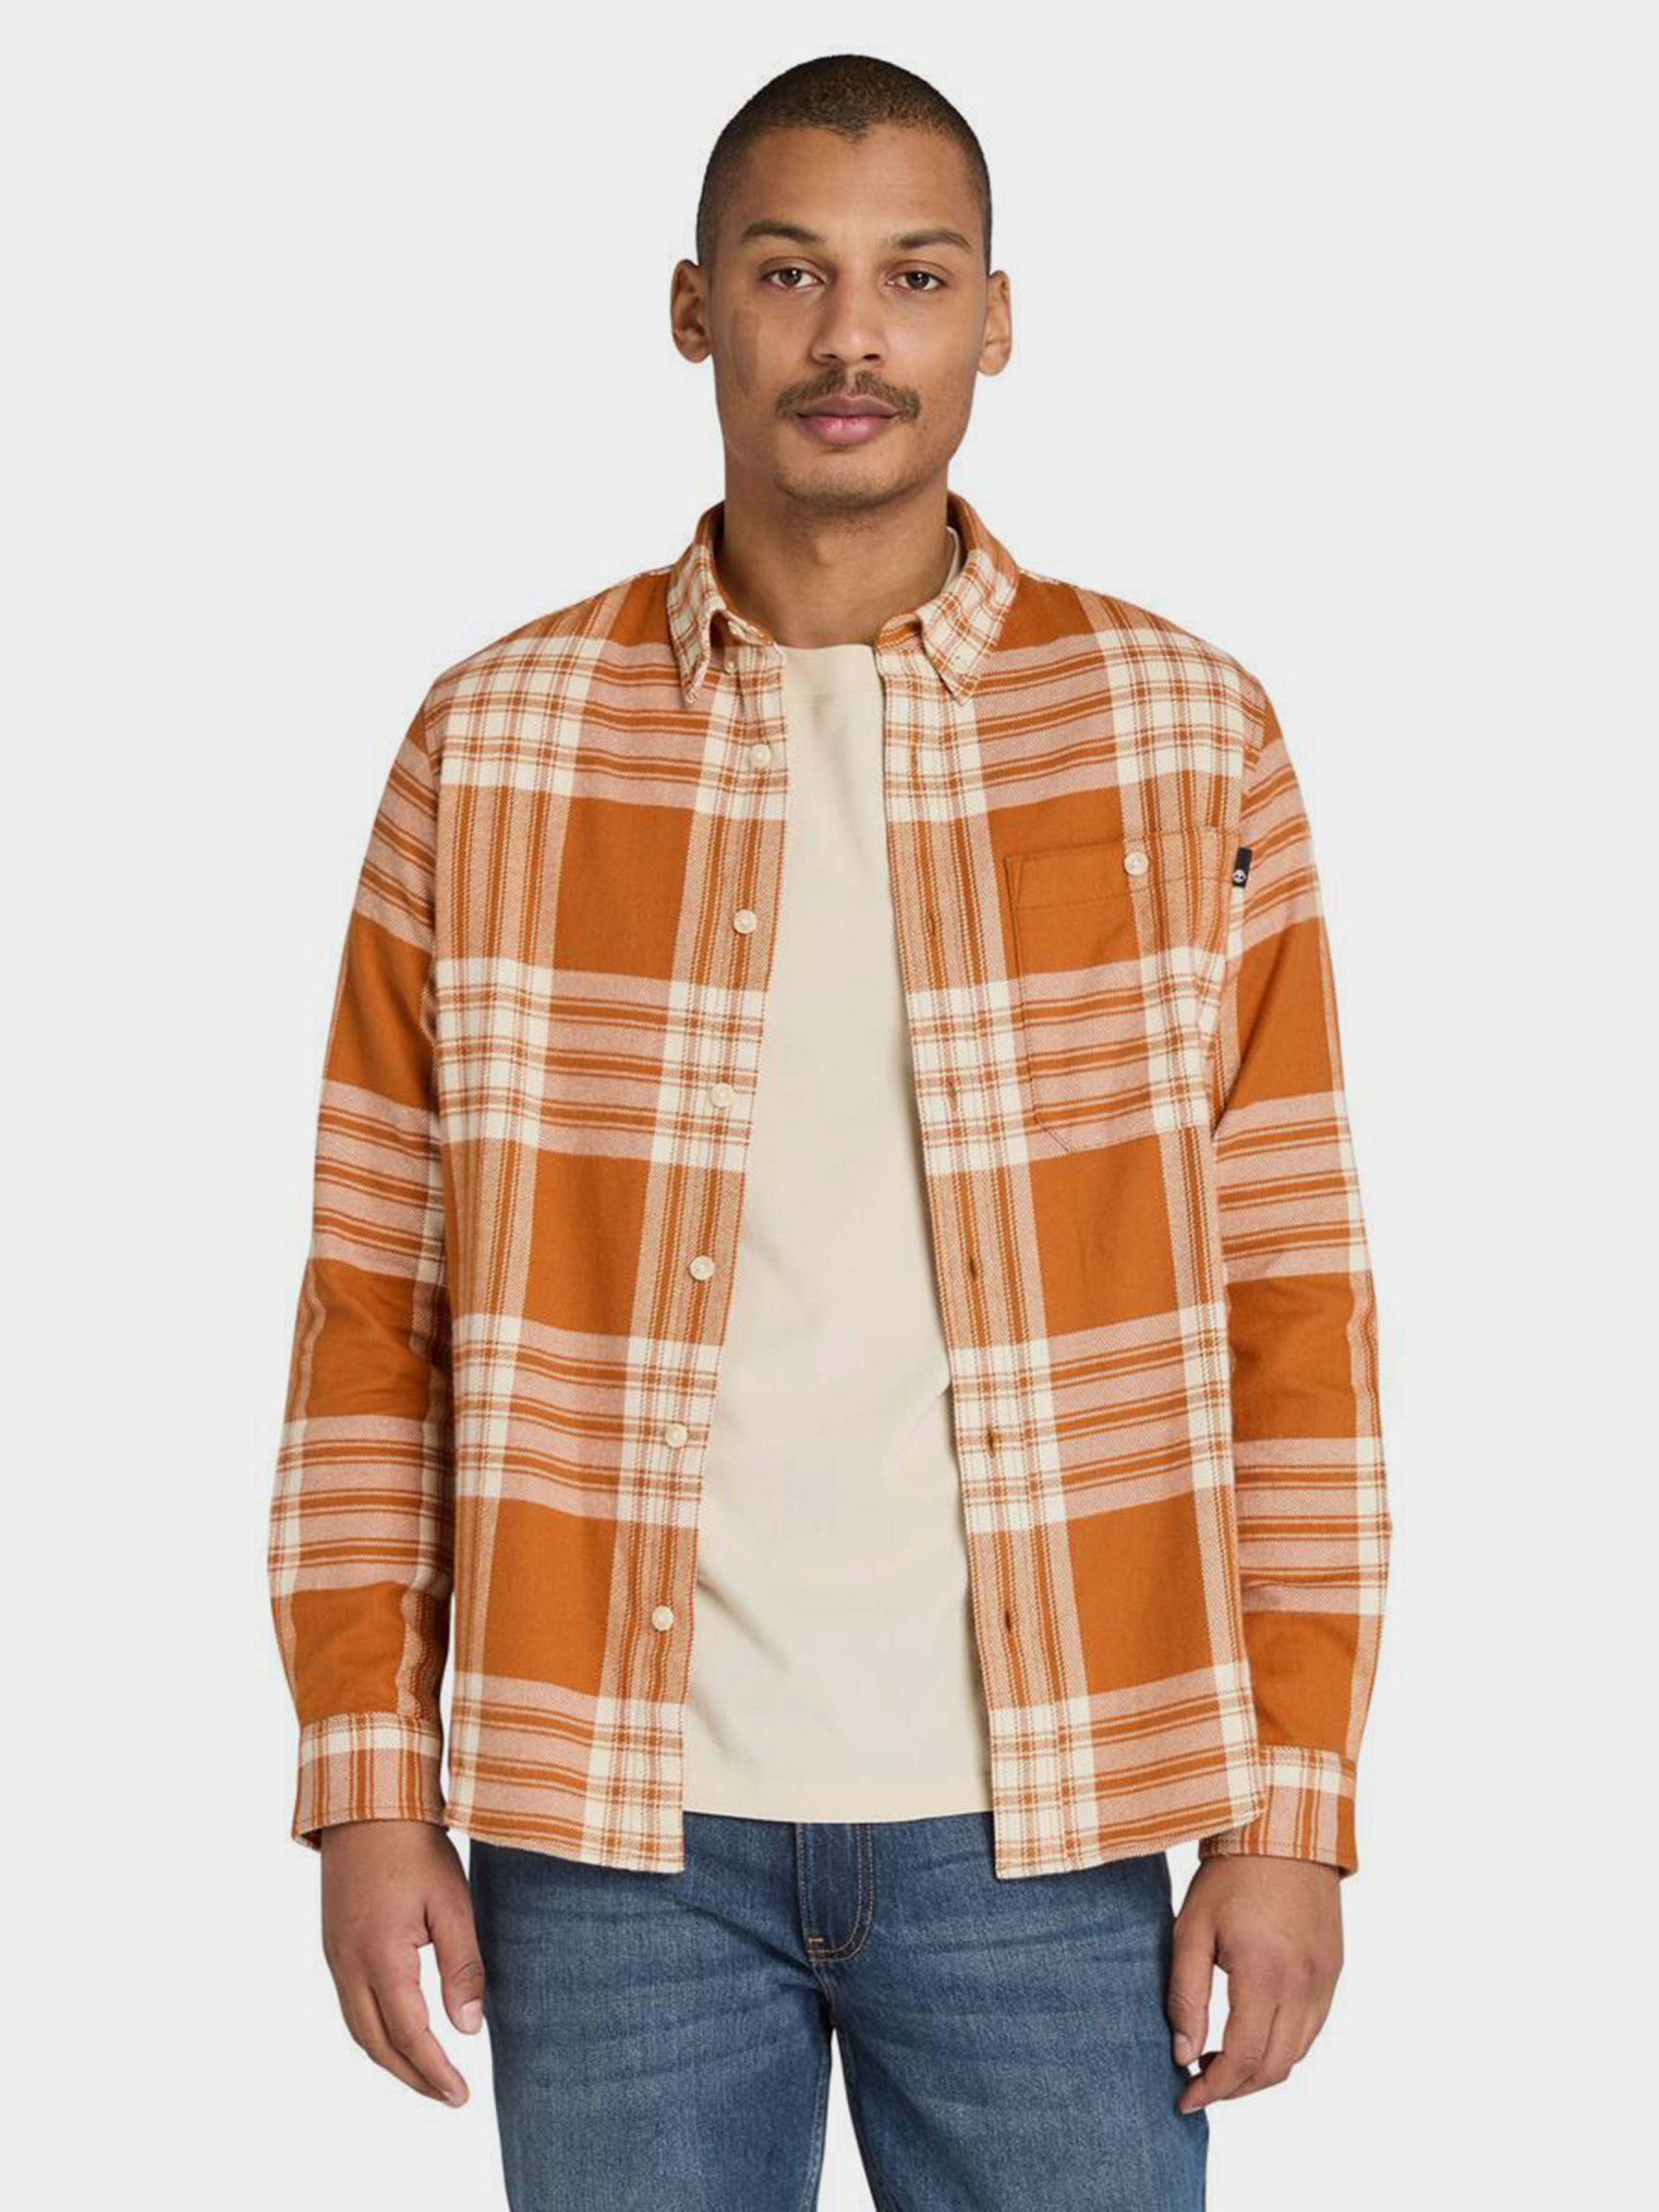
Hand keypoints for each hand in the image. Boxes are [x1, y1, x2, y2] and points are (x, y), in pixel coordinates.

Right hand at [318, 1819, 485, 2105]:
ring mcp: (335, 1956)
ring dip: (391, 2059)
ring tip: (427, 2075)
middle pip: (377, 2044)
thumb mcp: (452, 1902)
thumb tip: (468, 2030)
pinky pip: (350, 2006)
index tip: (461, 2096)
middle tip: (449, 2096)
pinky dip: (374, 2032)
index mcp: (380, 1957)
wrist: (367, 1804)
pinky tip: (398, 2033)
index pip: (409, 2034)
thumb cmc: (416, 1847)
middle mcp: (348, 1965)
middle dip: (412, 2077)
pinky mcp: (333, 1945)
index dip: (435, 2071)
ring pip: (358, 2029)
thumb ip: (461, 1967)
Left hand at [1166, 1857, 1342, 2111]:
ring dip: (1259, 2072)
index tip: (1185, 2099)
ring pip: (1296, 2055)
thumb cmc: (1230, 1875)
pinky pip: (1311, 2030)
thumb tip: (1182, 2055)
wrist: (1284, 1831)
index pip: (1242, 2058)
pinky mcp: (1334, 1972)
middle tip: (1199, 2085)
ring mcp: (1325, 1981)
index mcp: (1265, 1973)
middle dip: (1234, 2089)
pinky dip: (1282, 2047)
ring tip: (1220, 2063)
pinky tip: (1253, 2035)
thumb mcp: (1192, 1929)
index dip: (1212, 2089)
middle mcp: (1304, 1985)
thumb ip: (1185, 1996)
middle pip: (1272, 2068)